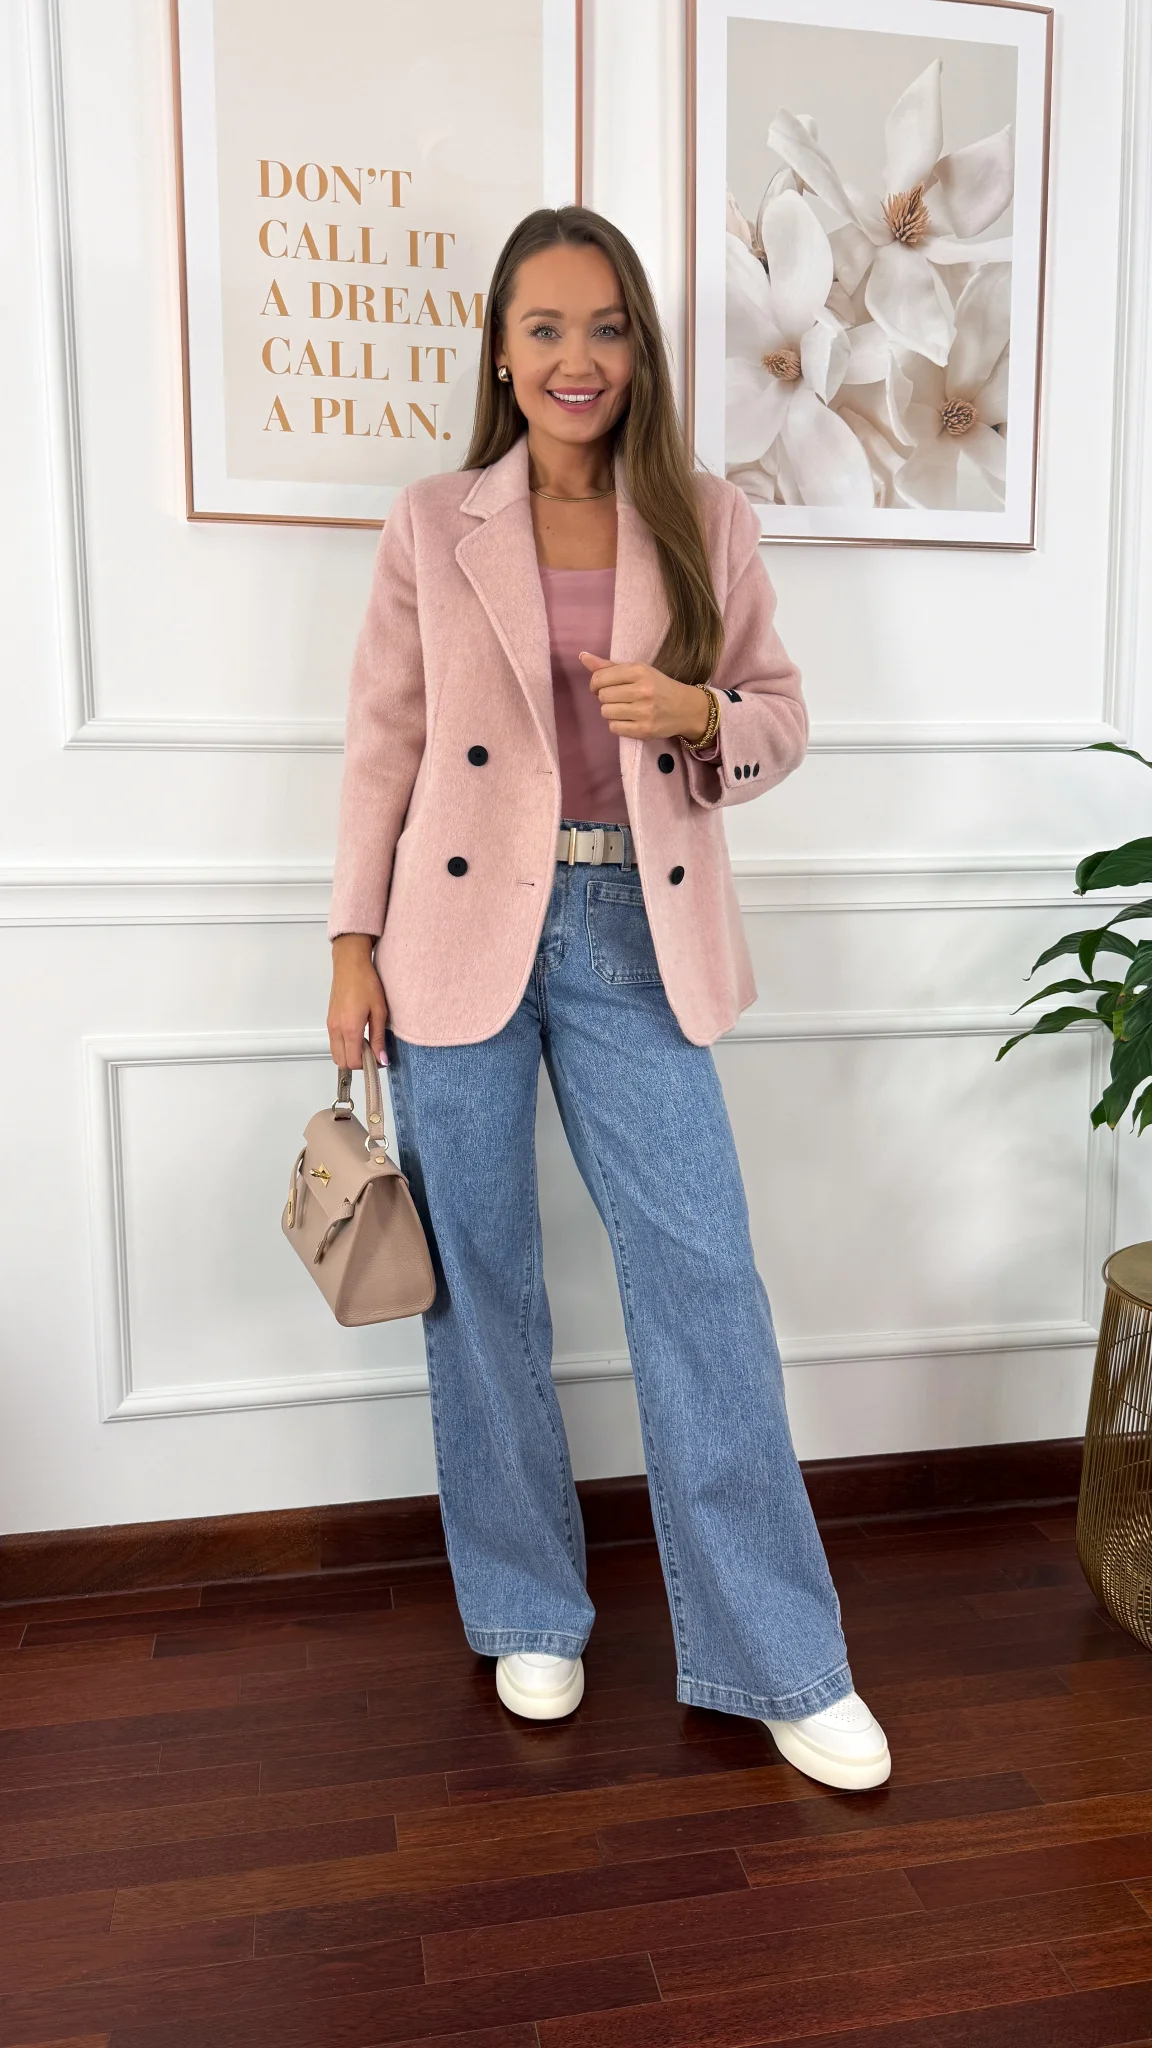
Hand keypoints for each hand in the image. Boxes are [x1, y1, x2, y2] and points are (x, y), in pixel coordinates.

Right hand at [328, 933, 387, 1067]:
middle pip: (342, 1062)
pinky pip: (334, 1042)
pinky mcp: (329, 1020)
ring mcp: (330, 1025)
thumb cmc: (366, 982)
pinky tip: (358, 1035)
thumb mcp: (379, 1011)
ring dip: (350, 1055)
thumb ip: (379, 1038)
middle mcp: (336, 1029)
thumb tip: (381, 1059)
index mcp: (350, 1028)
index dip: (368, 1065)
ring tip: (366, 1044)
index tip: (380, 1059)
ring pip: (336, 1054)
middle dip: (358, 1063)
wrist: (350, 964)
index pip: (354, 1061)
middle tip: (373, 1054)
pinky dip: (345, 1046)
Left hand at [578, 652, 710, 742]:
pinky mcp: (644, 730)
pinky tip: (629, 720)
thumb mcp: (638, 671)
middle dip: (605, 698)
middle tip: (618, 698)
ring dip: (611, 712)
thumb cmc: (658, 687)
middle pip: (602, 696)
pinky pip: (614, 728)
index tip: (601, 687)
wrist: (686, 708)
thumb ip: (609, 666)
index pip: (600, 678)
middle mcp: (642, 690)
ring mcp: (644, 711)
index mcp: (639, 671)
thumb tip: (582, 656)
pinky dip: (617, 725)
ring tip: (624, 709)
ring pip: (606, 712)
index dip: (595, 684)